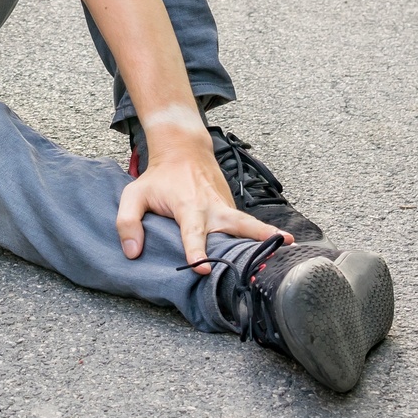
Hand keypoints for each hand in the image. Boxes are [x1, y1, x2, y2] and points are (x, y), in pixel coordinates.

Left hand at [114, 122, 287, 273]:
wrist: (183, 150)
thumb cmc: (158, 177)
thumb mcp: (133, 195)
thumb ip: (127, 222)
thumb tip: (133, 252)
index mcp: (188, 206)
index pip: (192, 233)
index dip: (196, 250)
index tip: (201, 267)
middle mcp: (212, 208)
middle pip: (236, 224)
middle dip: (254, 236)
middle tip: (274, 247)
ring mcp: (225, 208)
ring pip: (248, 224)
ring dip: (267, 235)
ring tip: (289, 246)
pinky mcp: (230, 210)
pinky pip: (244, 227)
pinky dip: (260, 237)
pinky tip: (272, 252)